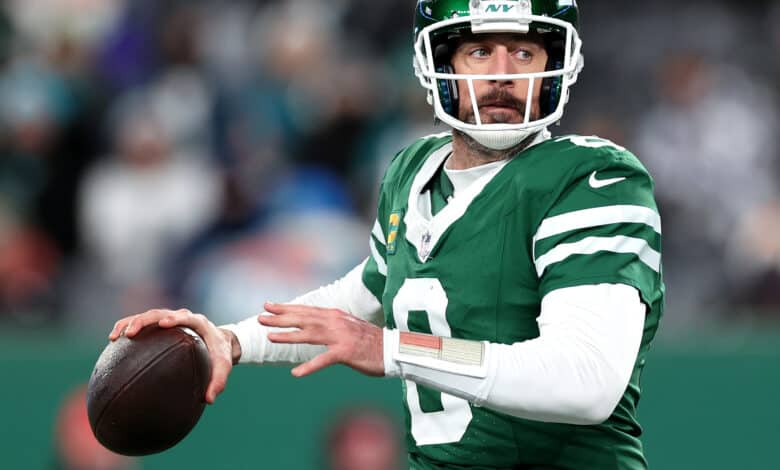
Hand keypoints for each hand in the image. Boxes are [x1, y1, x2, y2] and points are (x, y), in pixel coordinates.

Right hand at [108, 308, 237, 403]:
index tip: (164, 324)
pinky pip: (143, 324)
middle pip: (160, 313)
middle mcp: (182, 317)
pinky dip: (128, 329)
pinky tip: (113, 343)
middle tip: (129, 333)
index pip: (185, 317)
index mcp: (198, 323)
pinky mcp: (161, 325)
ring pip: (147, 316)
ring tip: (114, 337)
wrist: (219, 342)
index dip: (174, 318)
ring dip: (129, 323)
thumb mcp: (223, 367)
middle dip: (143, 320)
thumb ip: (218, 382)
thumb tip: (208, 400)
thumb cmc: (220, 355)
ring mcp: (170, 319)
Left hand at [260, 302, 383, 377]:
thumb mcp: (347, 327)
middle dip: (280, 318)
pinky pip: (324, 360)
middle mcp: (335, 322)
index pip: (305, 310)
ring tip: (270, 337)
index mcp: (335, 315)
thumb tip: (313, 323)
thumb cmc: (369, 341)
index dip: (286, 308)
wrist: (392, 349)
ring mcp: (340, 337)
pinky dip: (310, 366)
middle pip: (303, 319)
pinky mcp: (346, 352)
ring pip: (309, 335)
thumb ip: (330, 324)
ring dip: (288, 336)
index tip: (267, 305)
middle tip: (260, 318)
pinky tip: (296, 373)